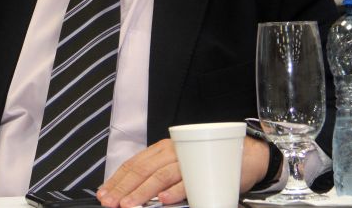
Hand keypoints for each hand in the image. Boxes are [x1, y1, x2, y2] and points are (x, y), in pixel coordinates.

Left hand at [96, 136, 273, 207]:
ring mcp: (188, 159)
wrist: (246, 156)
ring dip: (143, 192)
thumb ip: (159, 176)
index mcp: (163, 149)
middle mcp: (173, 151)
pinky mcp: (206, 170)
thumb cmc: (209, 162)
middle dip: (123, 188)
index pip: (134, 164)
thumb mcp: (179, 165)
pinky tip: (163, 200)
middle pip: (142, 170)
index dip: (117, 179)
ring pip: (161, 175)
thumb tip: (136, 193)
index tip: (105, 193)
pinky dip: (175, 191)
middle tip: (110, 202)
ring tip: (129, 205)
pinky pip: (187, 181)